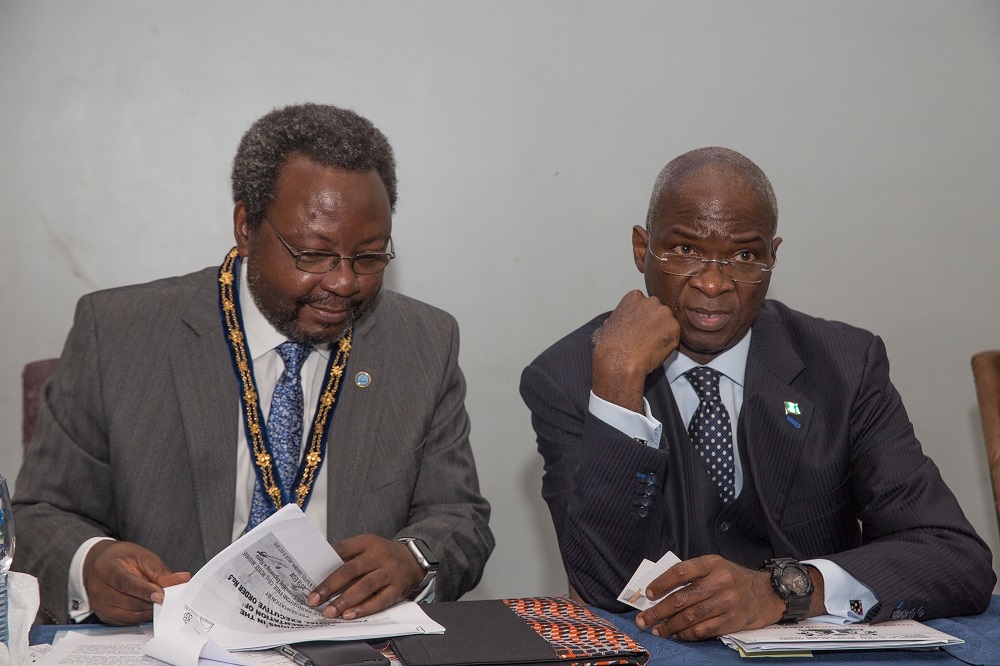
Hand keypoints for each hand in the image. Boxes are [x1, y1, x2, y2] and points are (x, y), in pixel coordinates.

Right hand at [84, 540, 191, 624]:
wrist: (100, 564)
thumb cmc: (122, 558)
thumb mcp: (142, 557)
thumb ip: (160, 571)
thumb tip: (182, 579)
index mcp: (106, 568)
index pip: (125, 582)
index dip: (144, 590)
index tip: (162, 595)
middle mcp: (98, 588)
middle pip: (128, 601)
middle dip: (152, 601)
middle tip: (169, 598)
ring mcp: (99, 604)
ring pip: (129, 614)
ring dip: (148, 610)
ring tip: (160, 601)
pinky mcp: (104, 616)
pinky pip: (126, 621)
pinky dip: (141, 616)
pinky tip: (149, 607)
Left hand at [307, 534, 424, 619]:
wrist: (415, 559)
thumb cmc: (383, 555)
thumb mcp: (367, 547)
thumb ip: (348, 556)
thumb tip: (319, 570)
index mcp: (367, 542)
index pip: (343, 549)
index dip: (325, 561)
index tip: (308, 575)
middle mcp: (379, 555)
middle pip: (351, 570)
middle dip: (330, 586)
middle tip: (314, 599)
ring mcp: (389, 572)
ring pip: (365, 586)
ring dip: (345, 600)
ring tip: (330, 611)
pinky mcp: (397, 588)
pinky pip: (379, 600)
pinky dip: (364, 609)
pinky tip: (350, 615)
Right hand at [592, 290, 680, 411]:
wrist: (618, 360)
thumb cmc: (609, 345)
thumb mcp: (607, 324)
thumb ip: (619, 319)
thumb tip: (617, 323)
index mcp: (634, 297)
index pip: (644, 304)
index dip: (641, 317)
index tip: (638, 327)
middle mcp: (651, 301)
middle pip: (658, 311)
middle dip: (654, 322)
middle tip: (646, 338)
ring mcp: (664, 313)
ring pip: (667, 323)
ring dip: (662, 333)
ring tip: (650, 346)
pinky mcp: (674, 327)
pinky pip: (674, 336)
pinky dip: (668, 344)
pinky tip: (655, 351)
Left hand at [635, 555, 783, 640]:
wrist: (768, 593)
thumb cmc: (735, 579)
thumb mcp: (716, 566)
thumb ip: (693, 575)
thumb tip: (661, 590)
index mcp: (713, 563)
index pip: (681, 571)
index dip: (662, 583)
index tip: (649, 593)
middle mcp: (720, 581)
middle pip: (681, 598)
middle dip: (658, 610)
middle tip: (643, 619)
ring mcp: (727, 602)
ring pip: (690, 617)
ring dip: (669, 626)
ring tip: (657, 630)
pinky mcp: (732, 621)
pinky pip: (703, 630)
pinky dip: (687, 634)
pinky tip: (677, 635)